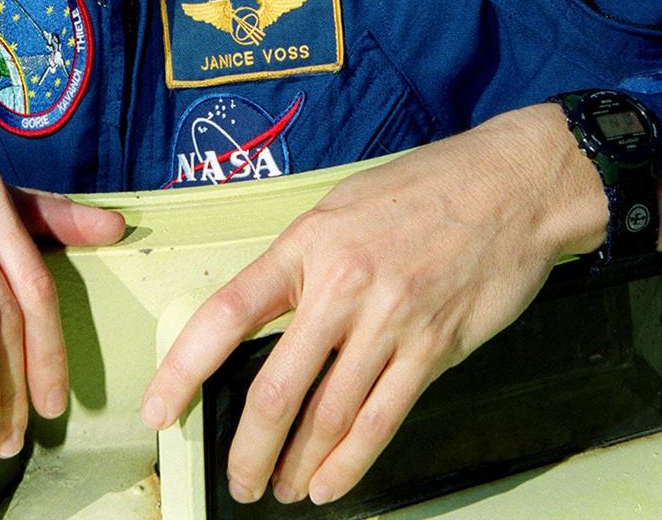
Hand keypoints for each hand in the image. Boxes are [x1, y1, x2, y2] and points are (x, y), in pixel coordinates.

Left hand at [143, 104, 607, 505]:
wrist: (512, 184)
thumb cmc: (428, 186)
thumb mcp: (345, 204)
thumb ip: (307, 258)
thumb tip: (269, 310)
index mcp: (308, 243)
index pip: (227, 312)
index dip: (183, 367)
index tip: (160, 405)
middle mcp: (342, 284)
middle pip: (275, 388)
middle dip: (246, 448)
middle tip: (235, 478)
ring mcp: (390, 319)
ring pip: (327, 415)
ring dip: (297, 464)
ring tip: (279, 487)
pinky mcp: (434, 346)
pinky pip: (382, 419)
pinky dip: (351, 462)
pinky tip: (330, 482)